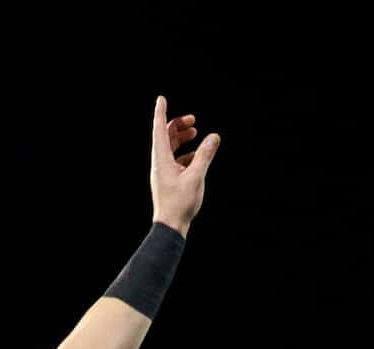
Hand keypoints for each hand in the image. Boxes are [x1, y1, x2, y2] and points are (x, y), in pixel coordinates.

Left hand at [150, 95, 220, 233]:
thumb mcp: (196, 176)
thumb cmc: (180, 203)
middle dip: (177, 125)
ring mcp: (163, 172)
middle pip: (164, 137)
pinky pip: (176, 160)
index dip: (160, 113)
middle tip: (193, 120)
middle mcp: (160, 164)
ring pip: (170, 148)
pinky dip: (186, 153)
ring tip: (196, 133)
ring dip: (182, 138)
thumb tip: (214, 136)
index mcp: (161, 160)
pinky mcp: (169, 180)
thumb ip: (205, 155)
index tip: (161, 98)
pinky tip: (198, 156)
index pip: (159, 130)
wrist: (170, 226)